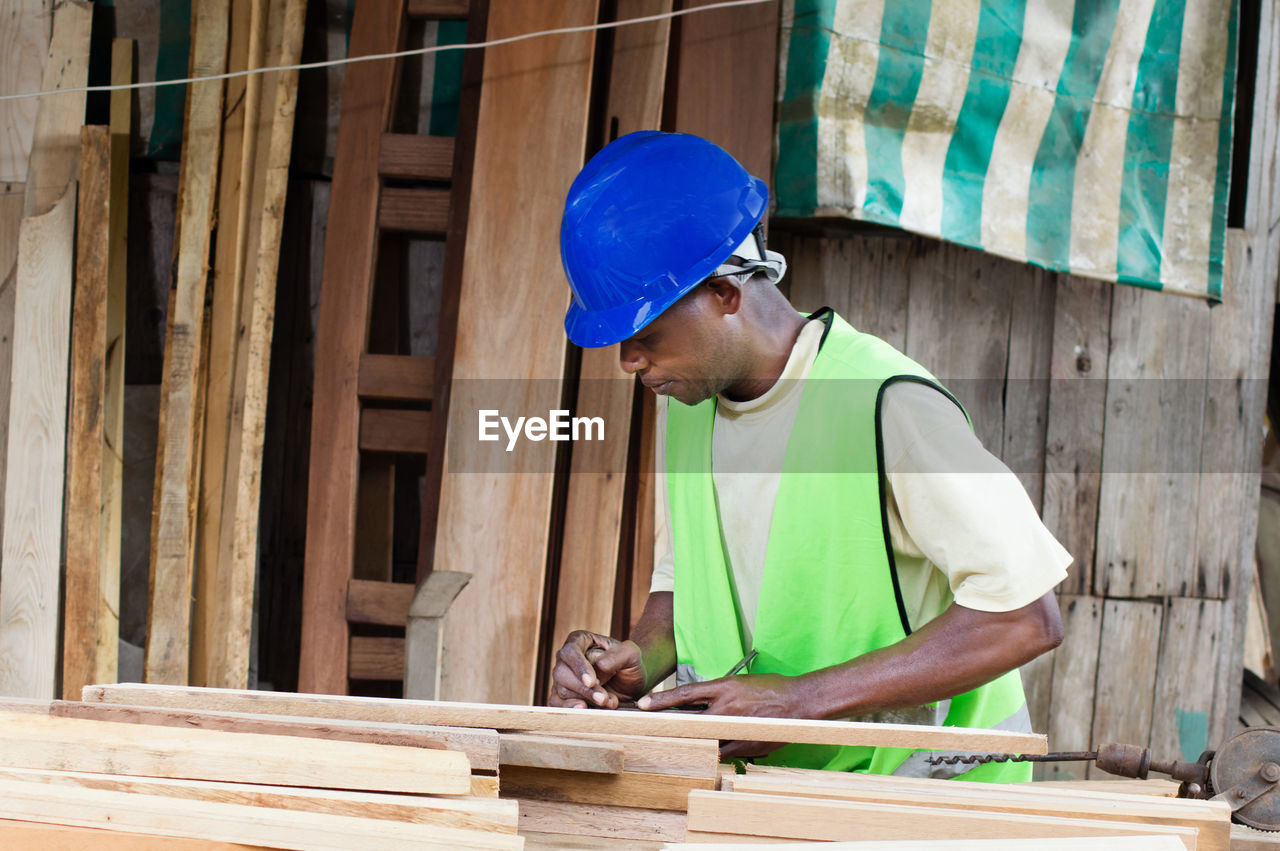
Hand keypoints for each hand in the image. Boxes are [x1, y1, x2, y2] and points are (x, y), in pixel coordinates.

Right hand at [549, 630, 646, 708]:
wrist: (632, 686)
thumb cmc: (629, 665)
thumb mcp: (631, 655)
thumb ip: (617, 656)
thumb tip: (599, 665)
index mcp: (580, 640)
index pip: (571, 651)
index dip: (579, 666)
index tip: (592, 681)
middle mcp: (567, 659)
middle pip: (563, 673)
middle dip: (584, 689)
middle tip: (603, 698)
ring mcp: (562, 678)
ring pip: (562, 690)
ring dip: (584, 700)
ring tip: (608, 703)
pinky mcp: (562, 696)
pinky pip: (558, 704)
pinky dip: (570, 709)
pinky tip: (584, 710)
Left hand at [637, 673, 802, 758]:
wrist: (800, 701)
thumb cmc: (771, 688)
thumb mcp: (740, 683)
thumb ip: (718, 693)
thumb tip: (697, 704)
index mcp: (724, 687)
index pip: (685, 693)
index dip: (662, 699)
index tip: (643, 704)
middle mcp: (727, 707)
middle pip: (689, 720)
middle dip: (670, 726)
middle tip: (651, 731)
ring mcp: (736, 728)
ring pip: (703, 741)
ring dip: (691, 743)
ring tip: (675, 746)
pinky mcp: (745, 745)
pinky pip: (721, 752)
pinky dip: (713, 752)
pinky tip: (708, 753)